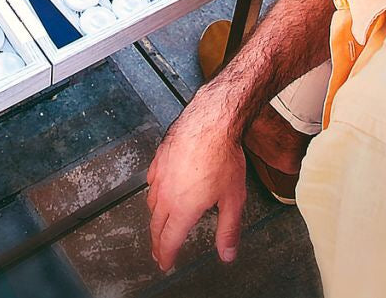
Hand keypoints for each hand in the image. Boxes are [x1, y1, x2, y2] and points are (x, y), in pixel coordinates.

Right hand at [146, 89, 247, 271]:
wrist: (211, 121)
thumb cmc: (223, 157)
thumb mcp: (233, 199)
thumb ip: (228, 230)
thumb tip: (226, 254)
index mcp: (184, 208)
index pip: (169, 240)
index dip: (166, 255)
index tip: (164, 264)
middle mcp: (167, 194)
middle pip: (156, 225)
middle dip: (157, 242)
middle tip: (158, 252)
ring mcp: (160, 175)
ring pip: (151, 203)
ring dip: (155, 219)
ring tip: (159, 225)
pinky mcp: (159, 158)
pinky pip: (151, 182)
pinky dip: (154, 193)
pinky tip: (158, 191)